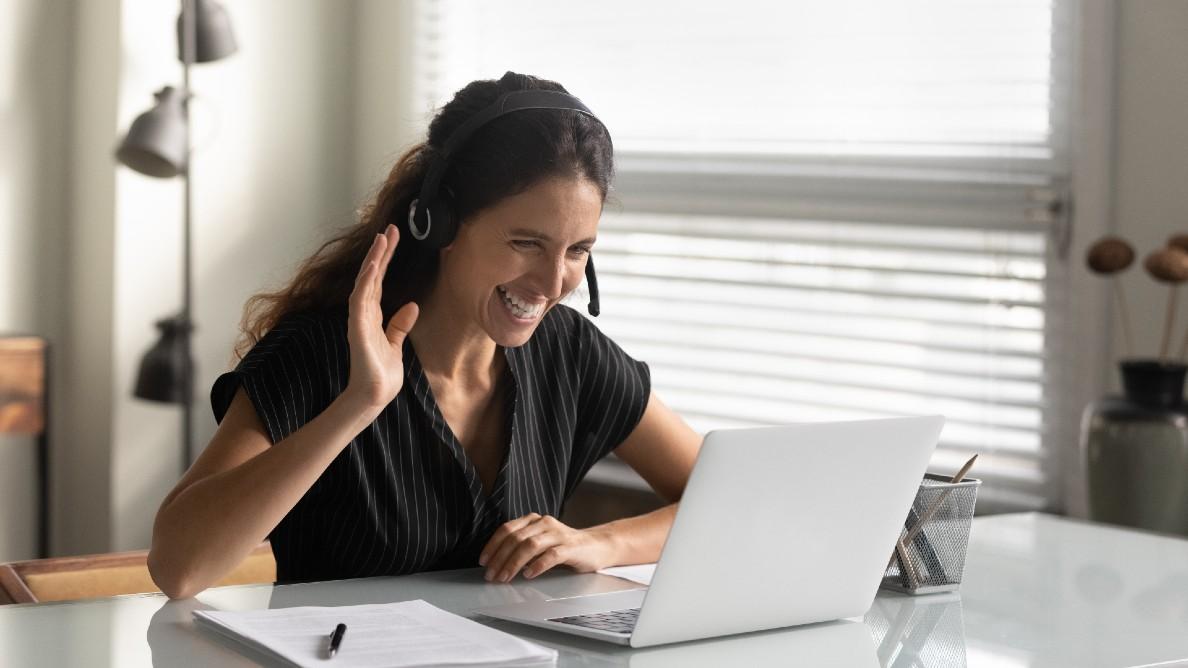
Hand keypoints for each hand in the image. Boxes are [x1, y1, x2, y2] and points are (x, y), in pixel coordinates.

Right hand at [344, 224, 418, 410]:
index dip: (385, 258)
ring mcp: (358, 319)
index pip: (378, 280)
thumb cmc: (382, 372)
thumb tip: (412, 305)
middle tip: (390, 229)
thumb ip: (400, 324)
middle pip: (371, 275)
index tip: (394, 238)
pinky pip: (360, 300)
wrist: (374, 395)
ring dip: (372, 261)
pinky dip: (365, 282)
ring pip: (364, 282)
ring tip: (382, 240)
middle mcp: (363, 313)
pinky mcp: (357, 328)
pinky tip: (371, 267)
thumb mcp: (396, 342)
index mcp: (372, 314)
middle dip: (380, 252)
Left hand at [478, 514, 617, 582]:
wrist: (598, 547)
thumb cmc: (565, 548)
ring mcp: (558, 534)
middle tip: (491, 575)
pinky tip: (529, 574)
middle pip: (516, 538)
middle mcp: (545, 523)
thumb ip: (522, 547)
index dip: (492, 545)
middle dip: (500, 558)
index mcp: (535, 520)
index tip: (483, 561)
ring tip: (505, 577)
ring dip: (513, 563)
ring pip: (530, 546)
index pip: (507, 529)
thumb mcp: (540, 543)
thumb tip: (496, 563)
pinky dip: (537, 565)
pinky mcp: (571, 547)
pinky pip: (551, 555)